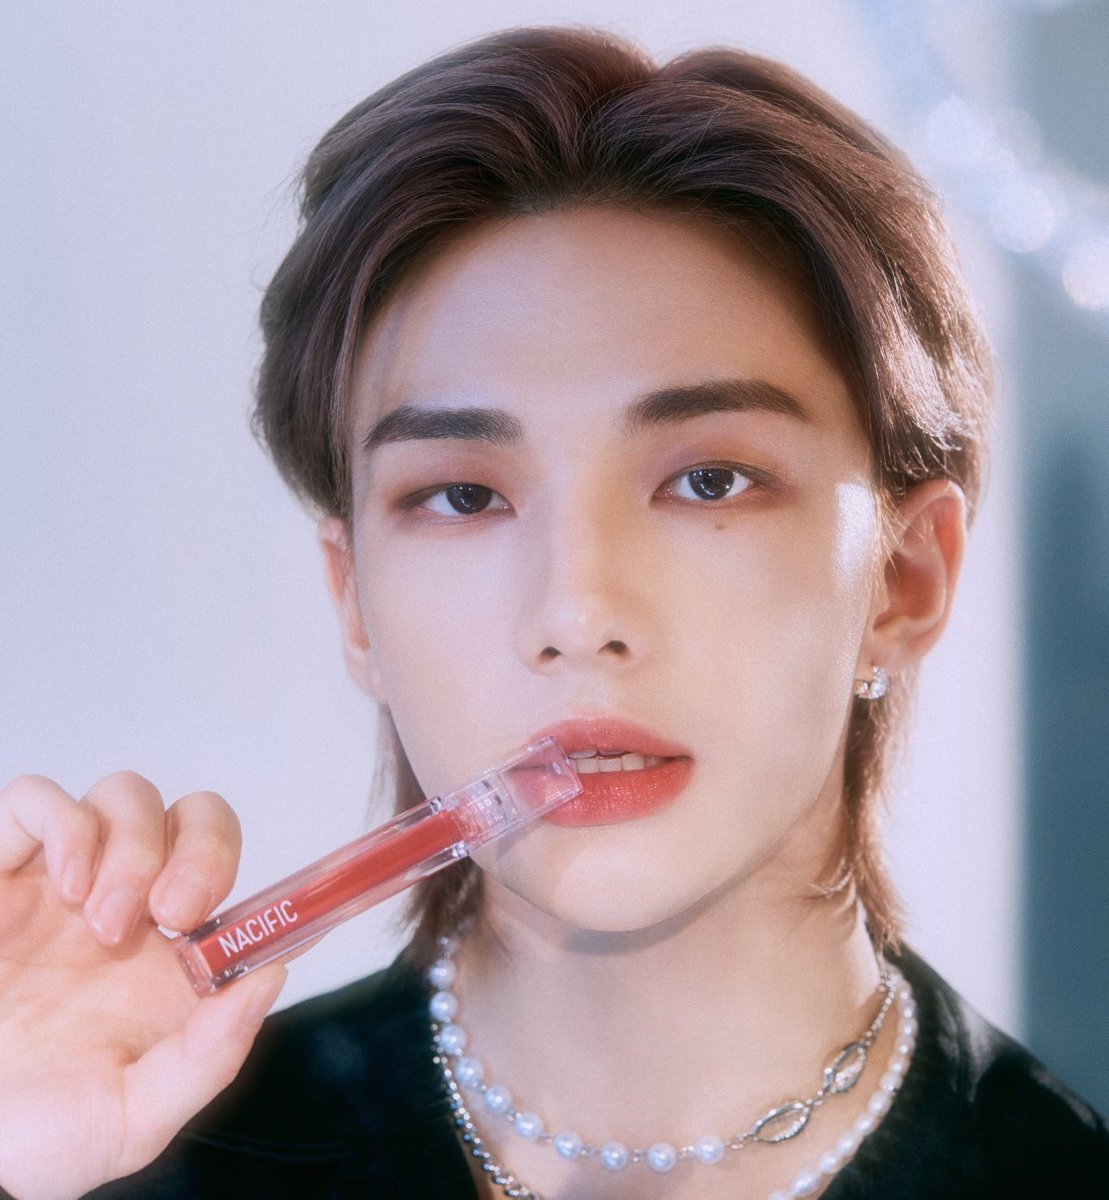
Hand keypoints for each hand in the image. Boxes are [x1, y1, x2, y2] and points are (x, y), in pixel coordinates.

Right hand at [0, 772, 286, 1199]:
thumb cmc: (37, 1131)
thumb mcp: (133, 1120)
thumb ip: (208, 1058)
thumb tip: (269, 980)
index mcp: (176, 961)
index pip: (250, 894)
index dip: (282, 887)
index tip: (289, 909)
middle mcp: (132, 907)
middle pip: (198, 817)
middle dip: (204, 850)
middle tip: (175, 912)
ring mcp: (68, 880)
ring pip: (130, 795)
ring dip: (134, 846)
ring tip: (102, 923)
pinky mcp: (4, 868)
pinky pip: (39, 798)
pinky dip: (65, 823)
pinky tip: (65, 885)